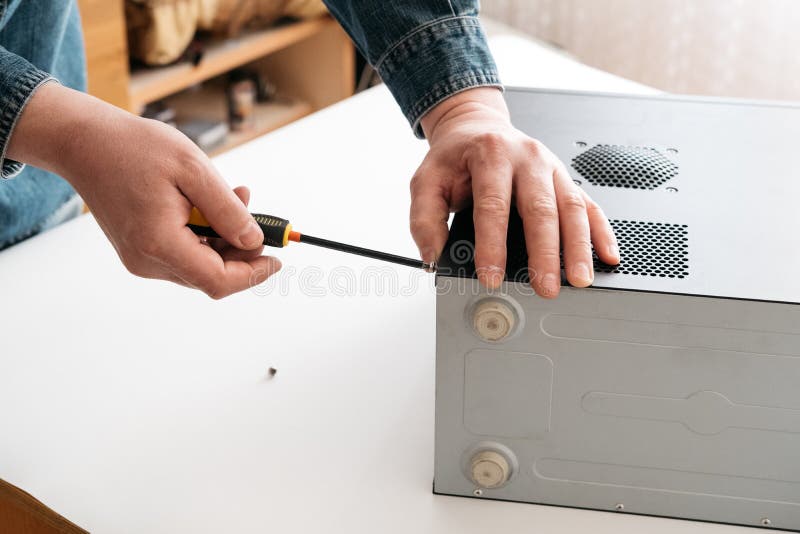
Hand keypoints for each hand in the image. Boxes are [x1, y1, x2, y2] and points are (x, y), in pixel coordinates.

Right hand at [8, 82, 280, 297]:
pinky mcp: (140, 250)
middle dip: (241, 249)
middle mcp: (147, 261)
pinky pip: (184, 253)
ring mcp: (141, 259)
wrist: (84, 142)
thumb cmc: (135, 148)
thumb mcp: (194, 170)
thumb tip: (255, 241)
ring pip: (200, 264)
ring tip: (235, 195)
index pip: (217, 280)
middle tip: (256, 208)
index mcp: (159, 243)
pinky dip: (205, 235)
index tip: (276, 258)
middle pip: (211, 275)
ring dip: (225, 238)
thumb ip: (227, 211)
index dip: (252, 273)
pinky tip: (211, 204)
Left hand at [412, 87, 618, 297]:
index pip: (493, 206)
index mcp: (490, 155)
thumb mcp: (426, 181)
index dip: (492, 245)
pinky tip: (607, 255)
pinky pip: (589, 205)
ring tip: (579, 279)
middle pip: (540, 209)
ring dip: (578, 247)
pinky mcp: (565, 179)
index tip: (491, 276)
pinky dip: (600, 231)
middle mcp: (527, 158)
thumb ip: (425, 219)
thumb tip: (432, 256)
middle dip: (545, 253)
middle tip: (545, 286)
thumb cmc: (455, 158)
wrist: (475, 126)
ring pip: (572, 207)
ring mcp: (551, 167)